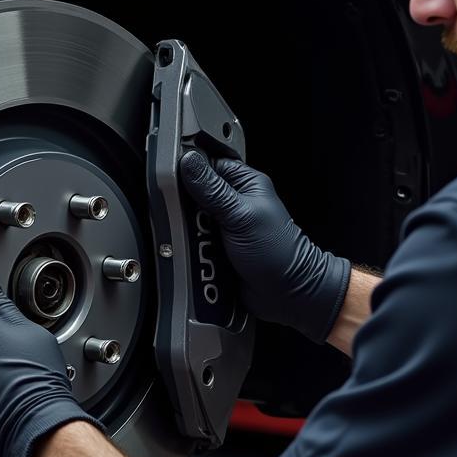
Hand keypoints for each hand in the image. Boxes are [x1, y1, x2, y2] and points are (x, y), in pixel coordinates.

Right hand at [179, 151, 350, 343]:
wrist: (286, 294)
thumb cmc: (279, 252)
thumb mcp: (241, 215)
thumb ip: (212, 189)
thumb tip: (189, 161)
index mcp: (244, 184)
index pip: (206, 163)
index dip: (188, 169)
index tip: (170, 179)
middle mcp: (231, 203)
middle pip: (191, 195)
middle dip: (187, 210)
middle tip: (194, 222)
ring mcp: (221, 227)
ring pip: (187, 222)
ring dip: (189, 234)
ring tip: (202, 244)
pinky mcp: (214, 248)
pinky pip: (190, 243)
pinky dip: (191, 250)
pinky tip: (199, 256)